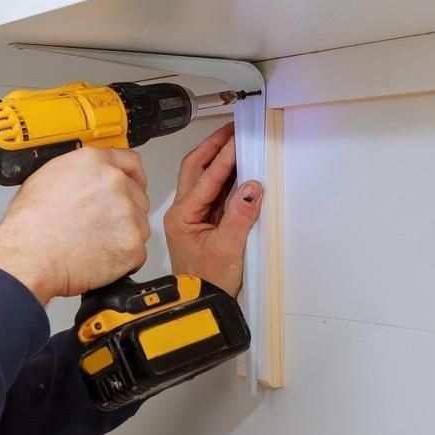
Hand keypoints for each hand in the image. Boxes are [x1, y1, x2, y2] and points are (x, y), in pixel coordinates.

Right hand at [0, 148, 150, 304]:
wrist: (28, 255)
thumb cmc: (29, 224)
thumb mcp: (47, 177)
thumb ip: (79, 173)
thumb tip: (87, 179)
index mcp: (94, 162)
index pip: (131, 162)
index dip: (132, 177)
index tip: (133, 185)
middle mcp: (115, 182)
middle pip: (137, 196)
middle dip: (124, 211)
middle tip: (101, 226)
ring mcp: (128, 214)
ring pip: (139, 224)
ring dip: (124, 234)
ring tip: (94, 243)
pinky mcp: (132, 244)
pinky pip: (136, 251)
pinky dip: (122, 258)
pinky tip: (99, 258)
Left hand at [164, 122, 262, 296]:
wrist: (201, 306)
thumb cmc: (206, 284)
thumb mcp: (228, 249)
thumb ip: (240, 216)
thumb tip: (251, 187)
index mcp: (182, 216)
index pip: (206, 177)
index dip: (225, 157)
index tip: (240, 139)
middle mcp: (183, 212)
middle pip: (196, 168)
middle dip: (214, 146)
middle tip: (232, 128)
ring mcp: (192, 216)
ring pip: (203, 177)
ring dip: (218, 158)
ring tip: (236, 141)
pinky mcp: (203, 222)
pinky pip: (213, 191)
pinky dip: (225, 176)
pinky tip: (239, 169)